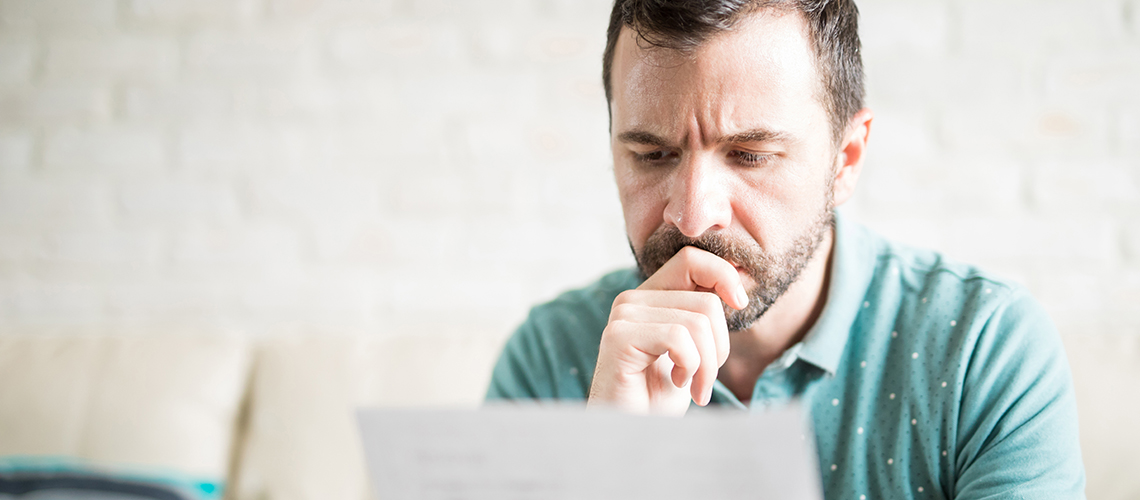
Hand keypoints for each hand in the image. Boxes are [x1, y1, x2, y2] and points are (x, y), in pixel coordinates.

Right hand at [587, 246, 748, 414]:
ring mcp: (623, 316)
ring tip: (694, 387)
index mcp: (651, 297)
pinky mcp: (620, 336)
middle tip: (706, 379)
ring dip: (708, 365)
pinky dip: (691, 367)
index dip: (724, 275)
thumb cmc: (659, 398)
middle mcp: (633, 299)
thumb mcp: (692, 351)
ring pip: (698, 322)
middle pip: (706, 300)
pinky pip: (679, 338)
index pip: (692, 259)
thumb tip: (736, 290)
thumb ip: (703, 317)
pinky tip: (677, 383)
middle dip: (720, 347)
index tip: (740, 304)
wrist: (631, 435)